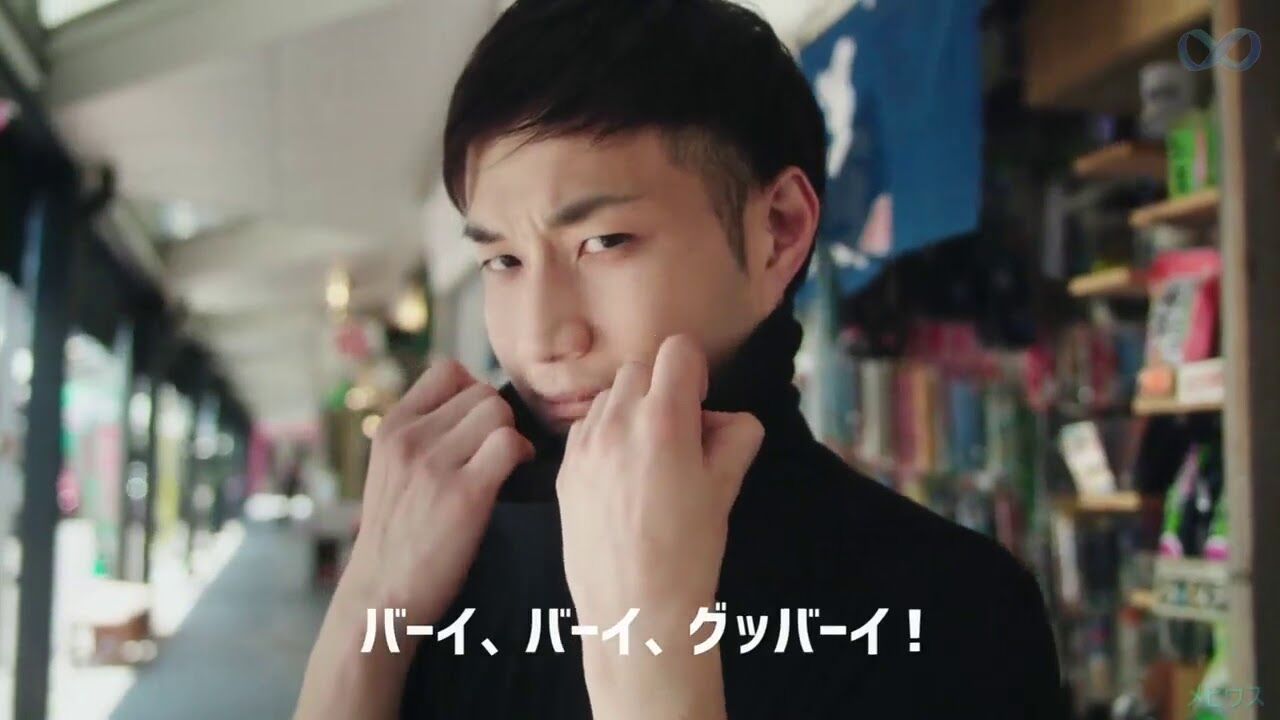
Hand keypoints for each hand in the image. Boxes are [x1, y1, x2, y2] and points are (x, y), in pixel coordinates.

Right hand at [337, 360, 532, 627]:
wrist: (381, 596)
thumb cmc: (396, 535)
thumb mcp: (390, 470)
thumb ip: (420, 434)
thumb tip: (471, 401)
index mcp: (391, 427)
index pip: (447, 370)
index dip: (473, 392)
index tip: (478, 426)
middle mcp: (410, 438)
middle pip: (482, 392)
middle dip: (498, 419)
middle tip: (497, 451)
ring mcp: (435, 464)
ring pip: (499, 413)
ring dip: (513, 435)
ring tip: (507, 463)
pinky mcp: (464, 494)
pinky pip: (510, 445)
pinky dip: (522, 455)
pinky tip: (516, 473)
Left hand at [556, 336, 762, 718]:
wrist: (634, 608)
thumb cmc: (690, 551)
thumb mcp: (726, 488)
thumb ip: (735, 436)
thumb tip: (729, 418)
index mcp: (663, 420)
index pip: (676, 350)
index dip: (694, 372)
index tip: (698, 404)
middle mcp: (616, 422)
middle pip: (638, 369)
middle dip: (659, 390)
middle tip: (675, 434)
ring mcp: (583, 445)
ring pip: (606, 398)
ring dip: (628, 411)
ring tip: (645, 459)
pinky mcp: (563, 469)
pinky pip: (584, 430)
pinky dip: (603, 438)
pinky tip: (618, 479)